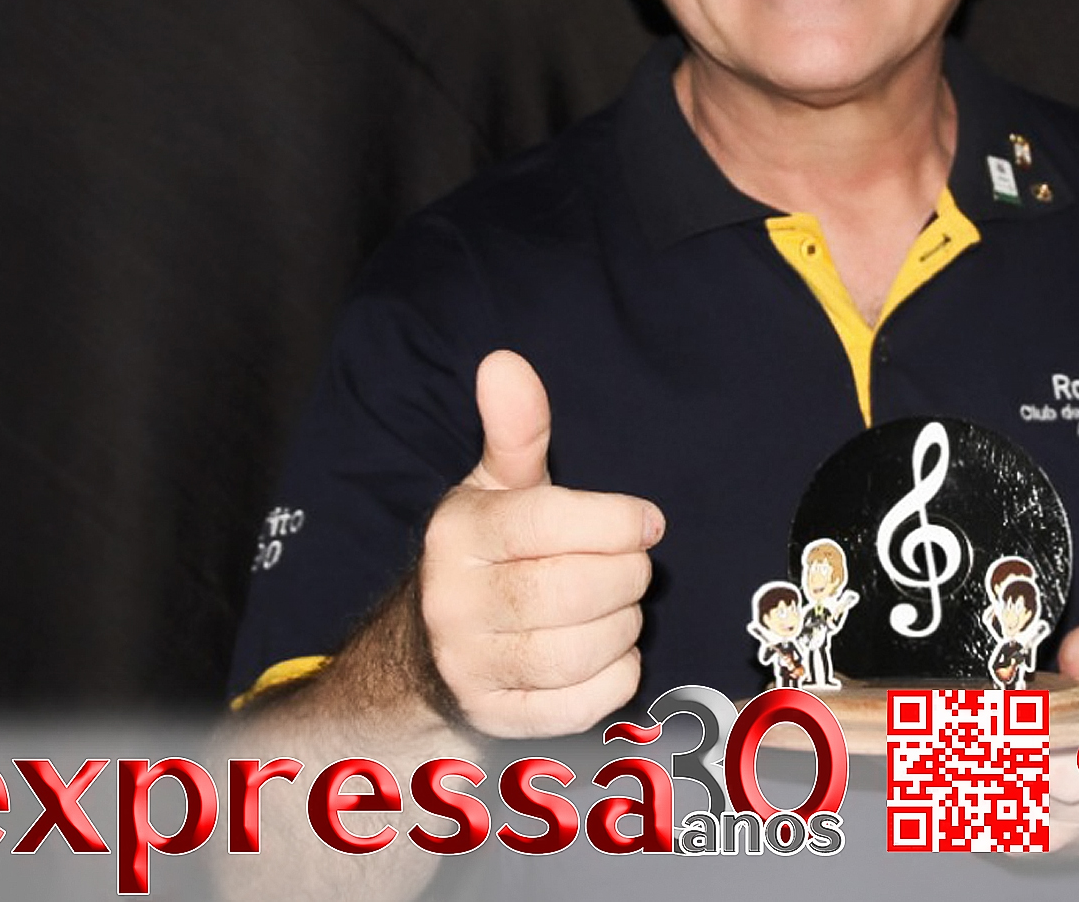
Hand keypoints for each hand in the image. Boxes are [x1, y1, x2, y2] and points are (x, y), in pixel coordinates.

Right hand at [418, 350, 663, 736]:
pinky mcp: (498, 717)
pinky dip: (617, 674)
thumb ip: (515, 429)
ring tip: (619, 604)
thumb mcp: (498, 485)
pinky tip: (610, 650)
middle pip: (573, 591)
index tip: (647, 521)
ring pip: (582, 649)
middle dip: (627, 574)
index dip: (615, 521)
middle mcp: (454, 603)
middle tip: (634, 564)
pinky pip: (584, 702)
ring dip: (624, 625)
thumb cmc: (490, 551)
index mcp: (459, 534)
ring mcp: (472, 667)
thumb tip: (504, 361)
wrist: (431, 646)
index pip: (548, 523)